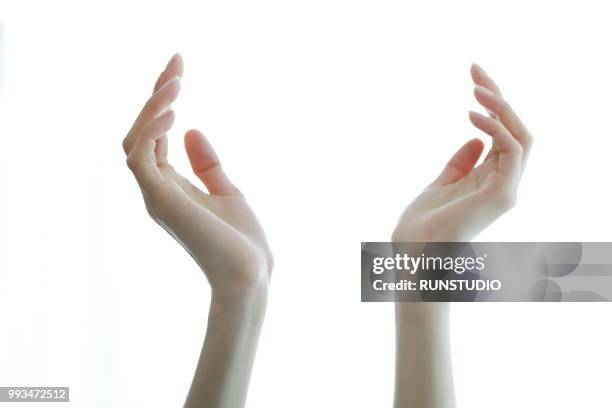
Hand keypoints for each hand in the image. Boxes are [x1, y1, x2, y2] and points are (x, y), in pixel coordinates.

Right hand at [123, 54, 272, 406]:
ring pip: (135, 141)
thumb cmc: (242, 241)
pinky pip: (140, 158)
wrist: (251, 275)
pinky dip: (150, 130)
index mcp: (171, 187)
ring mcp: (155, 196)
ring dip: (153, 107)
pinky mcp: (160, 201)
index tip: (179, 69)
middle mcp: (157, 189)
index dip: (163, 103)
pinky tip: (171, 109)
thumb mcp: (227, 190)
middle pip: (142, 133)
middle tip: (176, 62)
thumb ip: (208, 163)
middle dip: (157, 95)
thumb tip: (192, 129)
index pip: (156, 137)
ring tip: (176, 79)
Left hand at [392, 64, 531, 407]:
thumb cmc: (421, 224)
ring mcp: (506, 190)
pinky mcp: (502, 195)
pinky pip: (512, 151)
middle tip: (475, 70)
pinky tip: (472, 113)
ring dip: (501, 106)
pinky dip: (496, 127)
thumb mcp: (441, 182)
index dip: (492, 103)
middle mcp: (505, 183)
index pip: (503, 133)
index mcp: (490, 179)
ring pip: (521, 136)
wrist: (411, 254)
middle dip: (499, 96)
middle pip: (516, 129)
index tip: (473, 75)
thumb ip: (460, 161)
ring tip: (476, 86)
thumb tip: (475, 135)